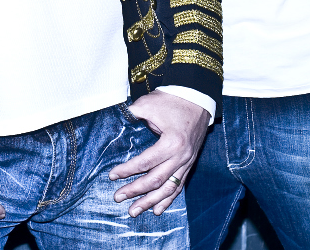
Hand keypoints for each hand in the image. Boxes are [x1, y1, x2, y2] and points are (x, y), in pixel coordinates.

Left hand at [109, 90, 209, 216]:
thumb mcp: (149, 104)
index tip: (112, 175)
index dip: (127, 170)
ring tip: (134, 211)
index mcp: (171, 142)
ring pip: (168, 188)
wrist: (197, 97)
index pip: (145, 162)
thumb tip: (115, 121)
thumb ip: (132, 114)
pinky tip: (157, 210)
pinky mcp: (190, 163)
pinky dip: (168, 200)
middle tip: (118, 197)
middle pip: (155, 180)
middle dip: (135, 190)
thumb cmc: (172, 100)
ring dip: (150, 201)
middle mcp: (181, 156)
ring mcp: (187, 162)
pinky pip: (179, 186)